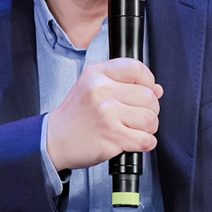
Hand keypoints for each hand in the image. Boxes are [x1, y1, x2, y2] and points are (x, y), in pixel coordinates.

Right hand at [46, 58, 162, 170]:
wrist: (55, 139)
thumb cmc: (76, 115)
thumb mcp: (93, 87)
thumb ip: (124, 83)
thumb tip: (157, 89)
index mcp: (98, 74)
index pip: (137, 69)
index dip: (148, 81)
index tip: (145, 91)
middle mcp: (102, 90)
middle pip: (149, 96)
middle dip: (149, 109)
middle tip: (136, 116)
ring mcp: (107, 113)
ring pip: (150, 118)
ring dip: (148, 128)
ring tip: (133, 128)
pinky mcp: (112, 136)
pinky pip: (146, 139)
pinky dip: (145, 143)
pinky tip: (133, 140)